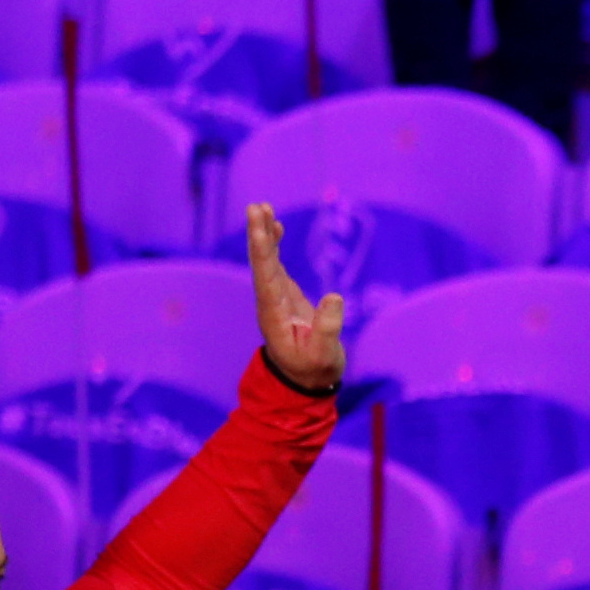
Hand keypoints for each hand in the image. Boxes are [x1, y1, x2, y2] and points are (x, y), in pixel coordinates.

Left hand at [248, 204, 345, 391]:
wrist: (303, 382)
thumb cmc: (314, 370)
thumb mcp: (324, 356)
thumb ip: (327, 329)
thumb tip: (333, 297)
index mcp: (275, 313)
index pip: (267, 275)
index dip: (263, 249)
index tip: (260, 225)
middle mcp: (270, 301)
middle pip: (262, 262)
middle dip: (259, 234)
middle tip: (256, 206)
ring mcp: (275, 297)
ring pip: (266, 260)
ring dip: (264, 234)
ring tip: (262, 208)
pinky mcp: (284, 295)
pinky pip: (275, 264)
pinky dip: (273, 245)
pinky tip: (275, 227)